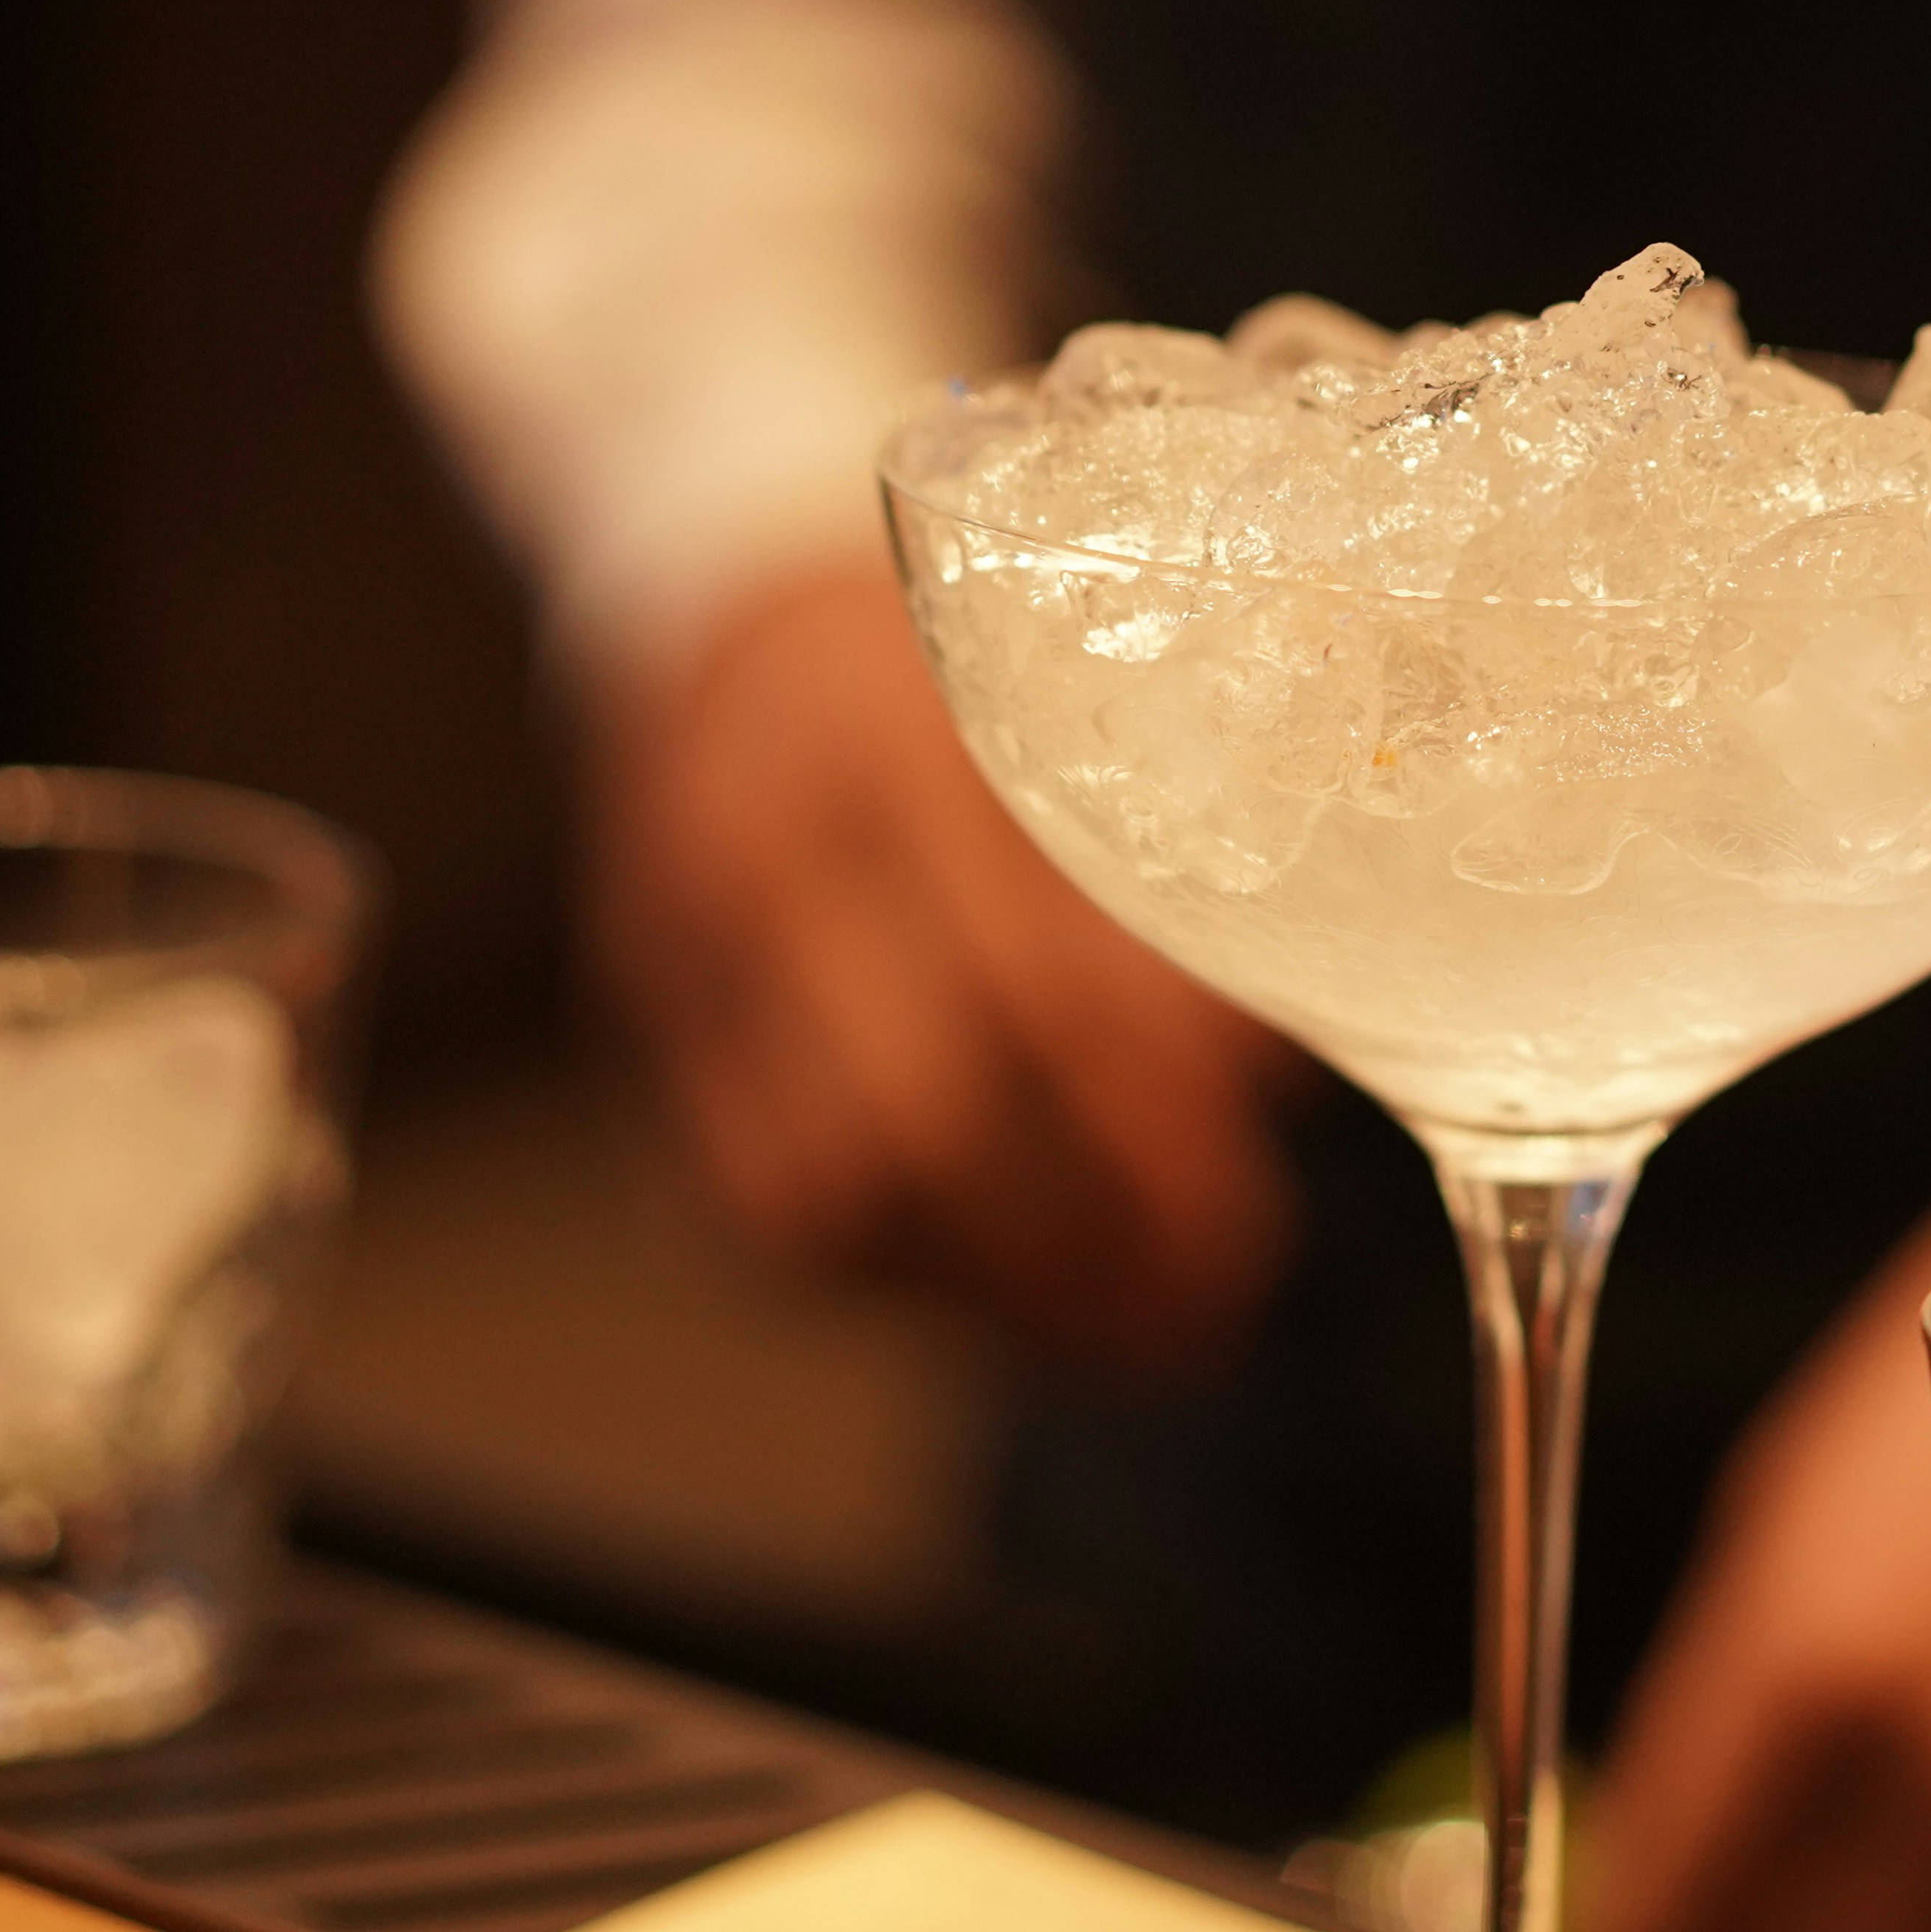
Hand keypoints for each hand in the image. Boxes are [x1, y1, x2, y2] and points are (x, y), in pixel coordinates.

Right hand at [583, 556, 1303, 1370]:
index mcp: (902, 749)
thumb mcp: (1066, 704)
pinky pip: (764, 1211)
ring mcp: (685, 955)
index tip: (1253, 1201)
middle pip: (935, 1111)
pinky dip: (908, 1276)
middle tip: (1218, 1282)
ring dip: (1010, 1282)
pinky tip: (1021, 1280)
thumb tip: (1280, 1061)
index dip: (1165, 1126)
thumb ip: (1170, 851)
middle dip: (1097, 1230)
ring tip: (1144, 1314)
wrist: (725, 617)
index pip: (1050, 987)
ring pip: (834, 1190)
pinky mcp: (650, 1037)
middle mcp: (771, 855)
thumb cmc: (951, 677)